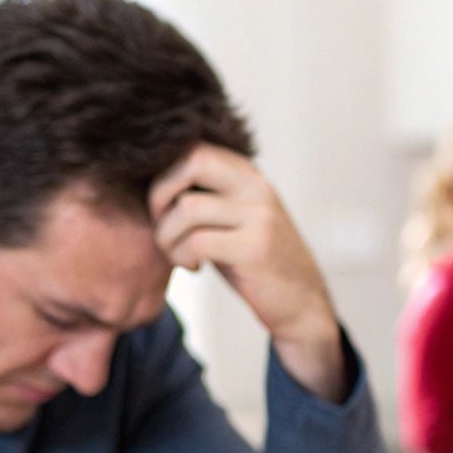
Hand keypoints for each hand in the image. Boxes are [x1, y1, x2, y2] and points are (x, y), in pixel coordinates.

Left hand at [149, 145, 347, 401]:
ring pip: (186, 208)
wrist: (302, 305)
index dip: (164, 175)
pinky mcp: (255, 248)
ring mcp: (260, 216)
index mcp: (249, 175)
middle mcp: (257, 187)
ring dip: (166, 236)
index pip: (193, 148)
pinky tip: (194, 268)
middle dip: (159, 194)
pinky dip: (181, 256)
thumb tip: (149, 180)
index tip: (162, 209)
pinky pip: (196, 242)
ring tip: (177, 255)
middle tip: (161, 226)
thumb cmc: (256, 265)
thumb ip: (205, 196)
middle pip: (191, 161)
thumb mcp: (233, 221)